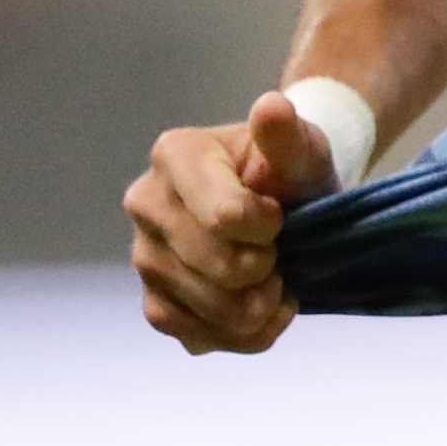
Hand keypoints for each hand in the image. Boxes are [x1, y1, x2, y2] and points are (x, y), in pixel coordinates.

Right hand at [123, 91, 338, 354]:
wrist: (283, 206)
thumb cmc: (289, 170)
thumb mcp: (302, 148)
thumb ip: (288, 135)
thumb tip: (271, 108)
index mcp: (174, 155)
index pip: (226, 218)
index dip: (270, 229)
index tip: (280, 214)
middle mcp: (145, 204)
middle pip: (223, 270)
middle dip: (269, 270)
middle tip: (280, 252)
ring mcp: (144, 257)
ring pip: (214, 311)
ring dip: (262, 307)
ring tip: (277, 281)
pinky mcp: (155, 302)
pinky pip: (198, 338)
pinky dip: (244, 336)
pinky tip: (262, 311)